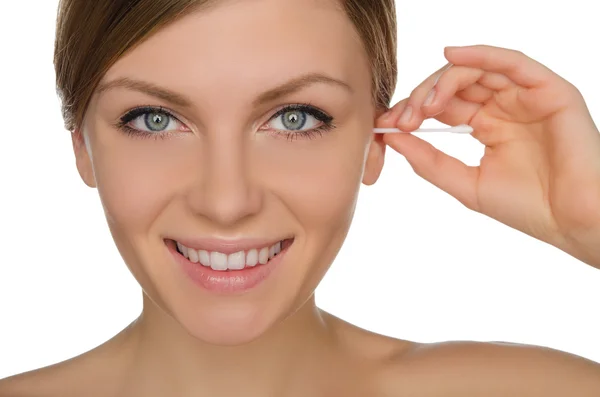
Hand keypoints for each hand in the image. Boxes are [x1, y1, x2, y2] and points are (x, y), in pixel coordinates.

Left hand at [378, 45, 599, 267]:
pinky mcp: (548, 89)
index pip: (442, 105)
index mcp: (486, 126)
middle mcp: (504, 107)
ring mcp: (525, 96)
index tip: (387, 124)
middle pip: (454, 85)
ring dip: (443, 81)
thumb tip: (392, 138)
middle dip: (422, 97)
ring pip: (477, 70)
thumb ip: (429, 160)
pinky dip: (481, 55)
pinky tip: (452, 56)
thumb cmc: (527, 207)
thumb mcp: (465, 183)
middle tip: (403, 118)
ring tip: (424, 106)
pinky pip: (511, 62)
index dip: (412, 110)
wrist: (572, 221)